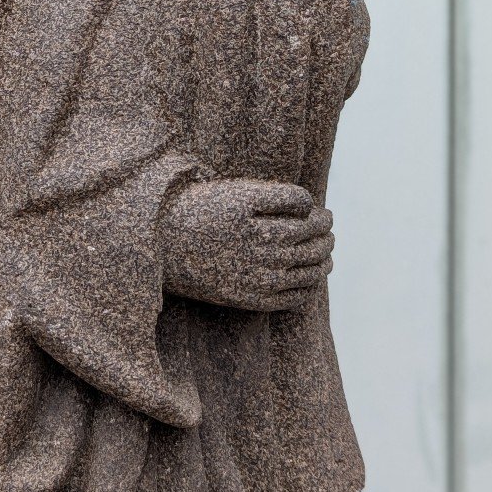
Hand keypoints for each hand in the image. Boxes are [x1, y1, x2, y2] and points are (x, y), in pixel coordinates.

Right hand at [159, 178, 333, 312]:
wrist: (163, 244)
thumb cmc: (202, 209)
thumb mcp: (238, 193)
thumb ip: (279, 197)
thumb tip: (310, 206)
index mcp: (264, 224)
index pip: (311, 218)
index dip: (320, 214)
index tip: (321, 212)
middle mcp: (264, 254)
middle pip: (313, 245)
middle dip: (326, 236)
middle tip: (328, 231)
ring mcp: (259, 279)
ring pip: (309, 272)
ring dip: (323, 262)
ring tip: (326, 256)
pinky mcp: (251, 299)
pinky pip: (293, 298)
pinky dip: (307, 288)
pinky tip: (308, 280)